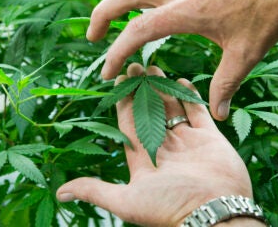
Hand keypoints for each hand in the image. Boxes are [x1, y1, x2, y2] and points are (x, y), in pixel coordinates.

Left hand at [56, 63, 252, 226]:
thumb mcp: (127, 201)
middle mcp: (164, 146)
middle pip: (150, 110)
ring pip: (172, 107)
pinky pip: (198, 111)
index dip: (123, 100)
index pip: (129, 121)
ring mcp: (187, 140)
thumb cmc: (170, 208)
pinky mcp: (209, 137)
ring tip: (154, 68)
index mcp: (143, 157)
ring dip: (163, 88)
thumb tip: (61, 192)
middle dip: (142, 88)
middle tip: (135, 66)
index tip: (118, 80)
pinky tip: (181, 81)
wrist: (216, 215)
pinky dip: (190, 96)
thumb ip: (96, 191)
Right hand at [86, 0, 277, 120]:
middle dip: (102, 15)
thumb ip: (227, 84)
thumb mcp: (247, 52)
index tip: (106, 72)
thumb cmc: (270, 9)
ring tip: (110, 12)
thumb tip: (217, 113)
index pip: (137, 32)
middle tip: (93, 36)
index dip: (116, 53)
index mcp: (186, 10)